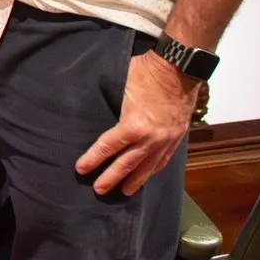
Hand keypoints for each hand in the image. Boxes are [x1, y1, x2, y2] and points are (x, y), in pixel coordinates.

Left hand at [77, 50, 198, 195]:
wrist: (179, 68)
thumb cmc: (145, 72)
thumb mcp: (119, 85)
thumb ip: (108, 102)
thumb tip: (89, 105)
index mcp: (133, 125)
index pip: (107, 147)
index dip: (93, 159)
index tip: (81, 169)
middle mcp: (150, 138)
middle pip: (127, 164)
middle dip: (111, 178)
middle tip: (98, 190)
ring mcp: (165, 140)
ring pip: (147, 167)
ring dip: (134, 180)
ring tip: (124, 192)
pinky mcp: (176, 138)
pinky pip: (163, 160)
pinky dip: (153, 170)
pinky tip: (147, 175)